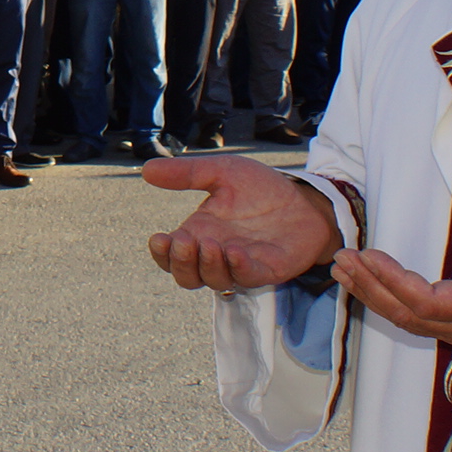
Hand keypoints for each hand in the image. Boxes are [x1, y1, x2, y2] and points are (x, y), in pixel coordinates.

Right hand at [144, 155, 340, 291]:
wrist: (305, 198)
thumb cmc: (262, 188)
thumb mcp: (222, 172)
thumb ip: (187, 173)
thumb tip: (146, 170)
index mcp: (200, 232)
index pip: (171, 255)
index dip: (161, 253)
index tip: (159, 237)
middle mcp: (216, 253)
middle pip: (186, 276)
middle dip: (181, 263)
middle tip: (184, 242)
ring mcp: (240, 265)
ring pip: (213, 281)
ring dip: (207, 266)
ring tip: (211, 245)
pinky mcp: (266, 270)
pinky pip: (246, 278)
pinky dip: (237, 268)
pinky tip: (234, 251)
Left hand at [331, 215, 451, 345]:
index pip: (425, 301)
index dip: (392, 281)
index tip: (368, 255)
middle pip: (406, 314)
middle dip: (369, 286)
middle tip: (341, 258)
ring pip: (406, 320)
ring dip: (371, 294)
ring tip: (343, 269)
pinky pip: (414, 318)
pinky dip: (385, 300)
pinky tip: (368, 284)